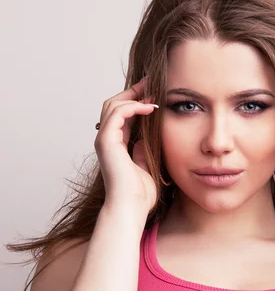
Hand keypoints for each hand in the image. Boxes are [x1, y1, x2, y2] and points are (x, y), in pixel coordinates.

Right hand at [94, 76, 159, 215]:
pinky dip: (132, 107)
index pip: (123, 115)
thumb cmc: (140, 194)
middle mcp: (107, 140)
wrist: (131, 207)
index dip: (137, 101)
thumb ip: (145, 151)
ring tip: (152, 91)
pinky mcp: (106, 141)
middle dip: (133, 92)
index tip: (154, 93)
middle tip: (152, 83)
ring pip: (113, 105)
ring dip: (133, 96)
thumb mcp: (147, 166)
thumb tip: (149, 137)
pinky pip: (116, 115)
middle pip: (115, 105)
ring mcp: (104, 140)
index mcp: (117, 145)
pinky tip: (149, 107)